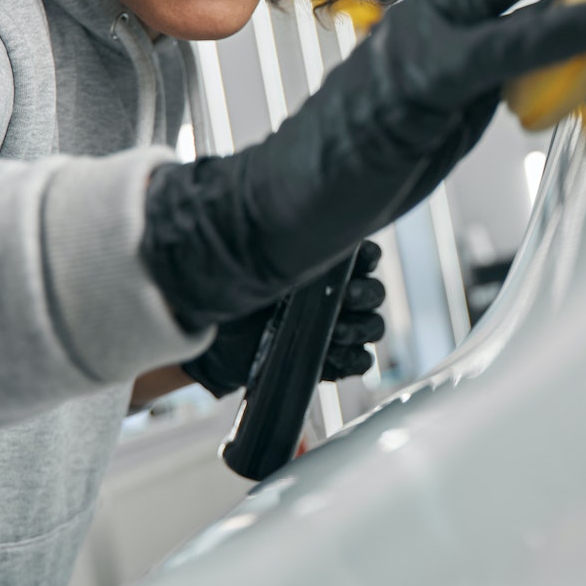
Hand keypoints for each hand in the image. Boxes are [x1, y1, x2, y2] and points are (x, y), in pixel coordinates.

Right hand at [142, 0, 585, 327]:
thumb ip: (515, 56)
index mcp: (457, 3)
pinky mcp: (420, 85)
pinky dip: (555, 29)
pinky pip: (496, 50)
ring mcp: (428, 36)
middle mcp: (444, 3)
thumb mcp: (464, 92)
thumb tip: (580, 30)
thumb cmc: (376, 148)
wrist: (288, 199)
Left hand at [182, 241, 387, 394]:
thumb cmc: (228, 292)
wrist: (211, 341)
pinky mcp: (329, 360)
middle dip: (366, 294)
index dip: (368, 258)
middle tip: (346, 297)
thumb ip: (274, 246)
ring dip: (361, 329)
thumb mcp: (248, 262)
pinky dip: (354, 360)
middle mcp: (336, 294)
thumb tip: (294, 225)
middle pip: (374, 292)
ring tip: (335, 333)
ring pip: (372, 326)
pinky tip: (334, 356)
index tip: (360, 260)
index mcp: (324, 265)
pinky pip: (360, 361)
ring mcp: (335, 328)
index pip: (364, 256)